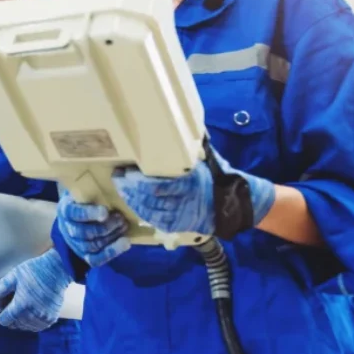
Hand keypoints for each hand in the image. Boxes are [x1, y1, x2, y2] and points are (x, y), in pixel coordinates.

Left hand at [0, 249, 69, 331]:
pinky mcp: (51, 318)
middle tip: (10, 304)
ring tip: (21, 307)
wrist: (58, 269)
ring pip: (25, 327)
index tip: (0, 307)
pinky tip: (31, 311)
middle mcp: (32, 315)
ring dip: (20, 320)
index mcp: (21, 306)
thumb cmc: (34, 270)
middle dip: (10, 316)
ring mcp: (43, 318)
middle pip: (14, 324)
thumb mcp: (14, 276)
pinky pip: (37, 327)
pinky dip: (32, 322)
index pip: (4, 320)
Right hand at [57, 190, 130, 266]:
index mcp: (66, 210)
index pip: (75, 213)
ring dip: (111, 238)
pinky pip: (96, 259)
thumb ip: (95, 189)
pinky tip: (125, 244)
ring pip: (92, 246)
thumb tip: (120, 175)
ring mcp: (75, 244)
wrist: (75, 216)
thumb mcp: (84, 191)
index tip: (105, 212)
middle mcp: (68, 228)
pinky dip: (111, 253)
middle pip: (85, 233)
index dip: (89, 214)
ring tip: (124, 228)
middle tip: (121, 219)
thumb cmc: (84, 200)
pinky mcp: (84, 255)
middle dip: (106, 227)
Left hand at [112, 149, 275, 235]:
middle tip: (119, 179)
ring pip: (150, 210)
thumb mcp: (208, 160)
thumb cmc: (219, 178)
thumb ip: (193, 149)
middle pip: (149, 197)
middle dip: (131, 188)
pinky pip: (157, 221)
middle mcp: (184, 200)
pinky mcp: (180, 224)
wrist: (235, 204)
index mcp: (190, 182)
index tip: (126, 171)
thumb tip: (187, 129)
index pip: (157, 184)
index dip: (138, 180)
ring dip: (134, 200)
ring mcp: (181, 214)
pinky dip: (144, 213)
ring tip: (123, 190)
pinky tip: (135, 204)